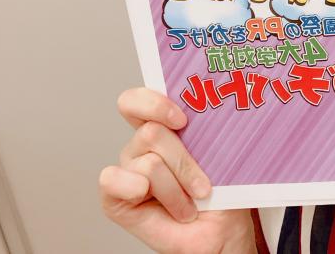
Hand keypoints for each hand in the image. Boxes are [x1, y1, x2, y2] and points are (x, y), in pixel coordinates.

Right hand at [98, 87, 256, 253]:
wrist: (220, 233)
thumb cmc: (222, 192)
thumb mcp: (220, 154)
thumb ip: (205, 130)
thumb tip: (207, 107)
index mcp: (164, 127)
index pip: (137, 101)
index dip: (155, 103)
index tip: (183, 119)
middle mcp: (141, 146)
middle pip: (150, 132)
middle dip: (184, 162)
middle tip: (202, 185)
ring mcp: (128, 171)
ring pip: (149, 163)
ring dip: (176, 190)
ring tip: (189, 206)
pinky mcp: (115, 198)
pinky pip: (112, 180)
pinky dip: (138, 191)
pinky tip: (153, 203)